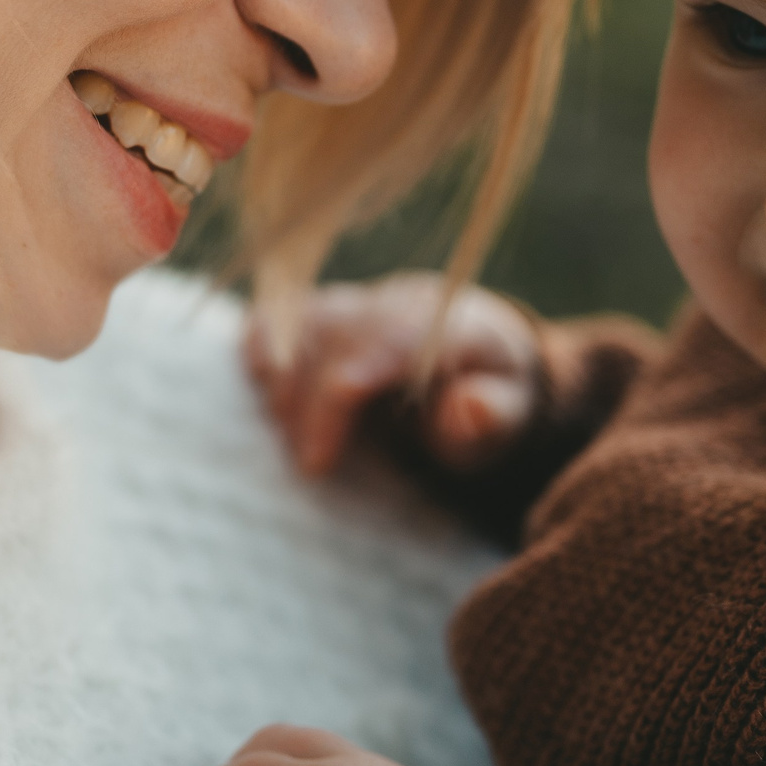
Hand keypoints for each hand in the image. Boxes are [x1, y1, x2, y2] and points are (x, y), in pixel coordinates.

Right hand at [246, 273, 541, 476]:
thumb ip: (491, 415)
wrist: (473, 357)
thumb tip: (469, 410)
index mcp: (452, 323)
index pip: (392, 339)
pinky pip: (281, 312)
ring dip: (282, 381)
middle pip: (337, 333)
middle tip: (310, 465)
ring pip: (302, 321)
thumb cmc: (489, 398)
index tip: (318, 454)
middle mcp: (399, 300)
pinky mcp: (326, 309)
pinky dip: (261, 343)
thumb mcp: (508, 418)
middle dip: (311, 402)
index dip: (345, 386)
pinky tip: (257, 381)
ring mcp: (359, 300)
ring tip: (287, 435)